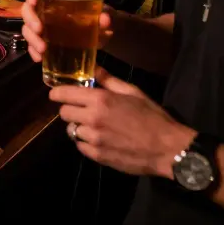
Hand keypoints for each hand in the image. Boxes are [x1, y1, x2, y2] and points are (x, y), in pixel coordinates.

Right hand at [21, 0, 113, 62]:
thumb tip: (105, 19)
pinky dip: (33, 51)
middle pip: (27, 9)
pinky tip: (39, 58)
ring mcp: (43, 26)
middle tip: (39, 29)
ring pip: (27, 28)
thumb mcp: (106, 13)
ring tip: (43, 49)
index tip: (34, 0)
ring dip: (31, 38)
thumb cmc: (100, 17)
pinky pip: (32, 45)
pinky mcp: (44, 41)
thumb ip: (106, 15)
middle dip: (30, 20)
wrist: (102, 35)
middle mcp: (45, 9)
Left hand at [51, 67, 194, 177]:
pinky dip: (86, 142)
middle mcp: (92, 118)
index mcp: (100, 100)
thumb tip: (93, 68)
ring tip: (95, 127)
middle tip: (81, 110)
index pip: (64, 94)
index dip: (57, 93)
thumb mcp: (133, 92)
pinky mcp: (97, 155)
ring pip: (72, 130)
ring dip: (79, 127)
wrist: (168, 149)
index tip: (56, 93)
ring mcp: (93, 139)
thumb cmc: (152, 117)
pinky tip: (100, 140)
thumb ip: (108, 80)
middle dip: (70, 110)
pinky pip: (81, 146)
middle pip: (63, 113)